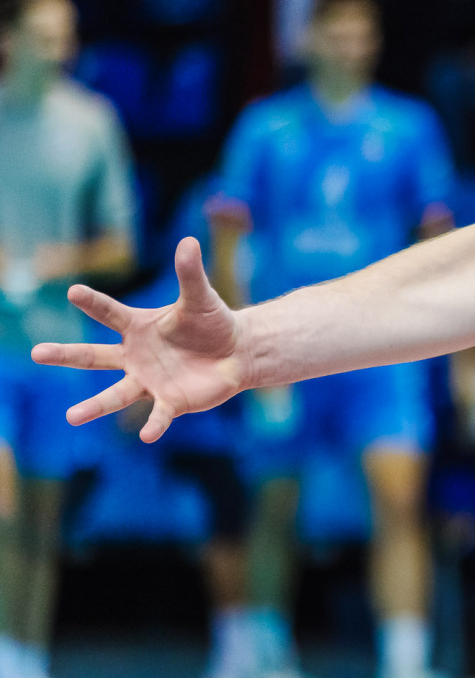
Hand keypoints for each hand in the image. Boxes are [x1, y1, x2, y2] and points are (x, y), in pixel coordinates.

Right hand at [28, 238, 247, 441]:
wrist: (236, 353)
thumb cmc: (212, 323)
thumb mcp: (201, 297)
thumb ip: (190, 273)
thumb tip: (189, 241)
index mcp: (138, 327)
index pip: (110, 313)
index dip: (93, 303)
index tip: (73, 291)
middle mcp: (135, 356)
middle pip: (93, 357)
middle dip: (65, 355)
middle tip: (36, 353)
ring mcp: (149, 380)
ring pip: (115, 395)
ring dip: (94, 406)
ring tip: (71, 416)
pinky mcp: (170, 401)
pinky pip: (158, 415)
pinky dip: (153, 425)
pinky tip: (147, 437)